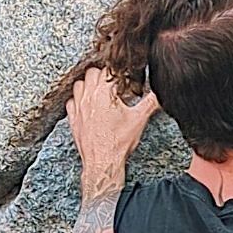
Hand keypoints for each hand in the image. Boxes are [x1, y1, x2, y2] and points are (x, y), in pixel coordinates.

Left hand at [67, 64, 157, 193]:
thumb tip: (161, 93)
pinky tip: (87, 106)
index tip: (122, 79)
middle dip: (102, 75)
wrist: (102, 162)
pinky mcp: (73, 119)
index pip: (107, 70)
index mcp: (103, 93)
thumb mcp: (139, 120)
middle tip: (112, 84)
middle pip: (91, 73)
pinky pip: (71, 102)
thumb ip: (151, 102)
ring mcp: (78, 108)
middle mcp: (88, 97)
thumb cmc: (118, 142)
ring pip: (78, 84)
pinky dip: (78, 100)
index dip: (116, 73)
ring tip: (99, 92)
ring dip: (88, 85)